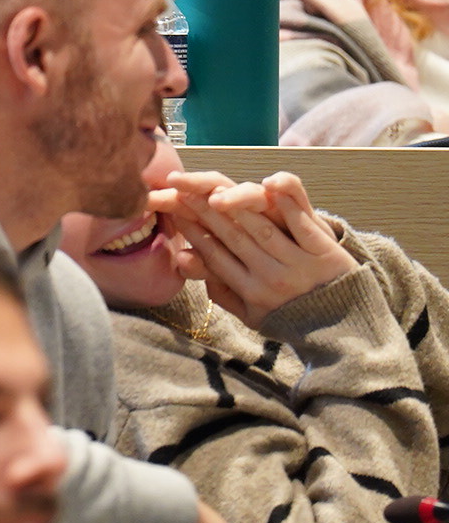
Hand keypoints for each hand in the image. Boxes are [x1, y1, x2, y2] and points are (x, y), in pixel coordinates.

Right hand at [151, 171, 356, 327]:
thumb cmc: (295, 320)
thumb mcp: (254, 316)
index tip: (172, 208)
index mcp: (251, 292)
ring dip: (236, 206)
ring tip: (213, 189)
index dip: (192, 230)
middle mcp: (270, 278)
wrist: (350, 335)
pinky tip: (270, 187)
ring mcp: (298, 266)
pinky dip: (287, 206)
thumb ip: (221, 291)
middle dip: (203, 212)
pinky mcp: (325, 256)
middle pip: (231, 238)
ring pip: (261, 230)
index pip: (214, 255)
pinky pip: (302, 226)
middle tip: (180, 189)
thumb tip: (185, 264)